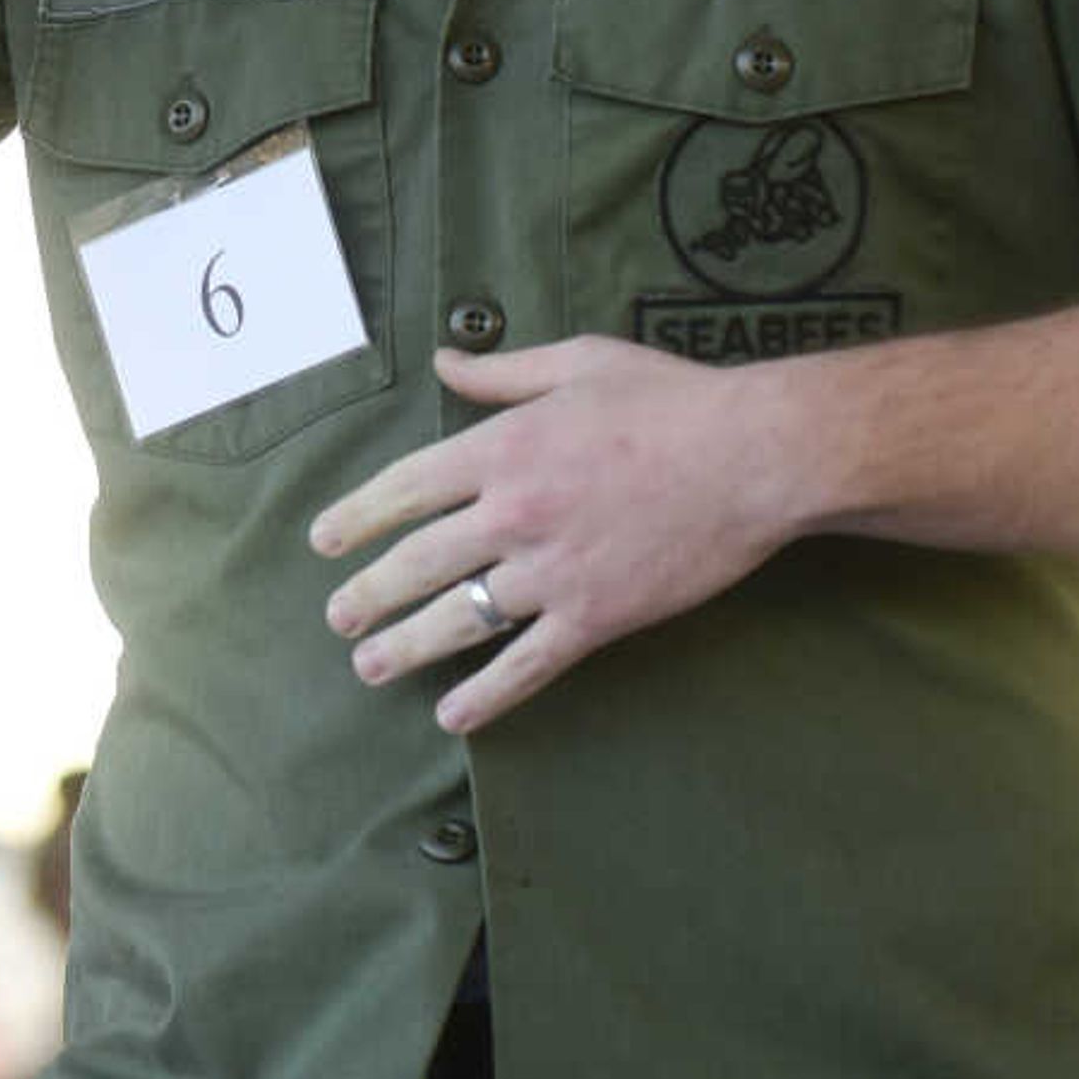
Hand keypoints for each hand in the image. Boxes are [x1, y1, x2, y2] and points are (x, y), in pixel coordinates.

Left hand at [308, 336, 801, 732]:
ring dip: (406, 647)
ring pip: (459, 620)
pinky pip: (525, 665)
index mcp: (502, 446)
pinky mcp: (594, 617)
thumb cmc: (671, 400)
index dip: (357, 517)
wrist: (754, 456)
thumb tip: (443, 364)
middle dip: (368, 594)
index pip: (405, 488)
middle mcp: (512, 512)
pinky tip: (455, 715)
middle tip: (338, 617)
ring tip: (370, 666)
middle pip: (418, 562)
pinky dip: (486, 696)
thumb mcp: (579, 363)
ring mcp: (551, 571)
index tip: (324, 542)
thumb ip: (501, 374)